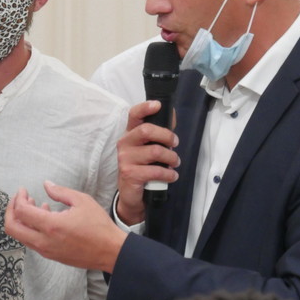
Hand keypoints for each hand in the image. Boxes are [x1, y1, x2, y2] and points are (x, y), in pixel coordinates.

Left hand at [5, 181, 127, 272]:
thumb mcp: (82, 201)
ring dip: (20, 220)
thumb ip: (60, 191)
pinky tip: (43, 217)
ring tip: (32, 205)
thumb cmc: (99, 226)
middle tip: (18, 199)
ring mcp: (46, 251)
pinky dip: (30, 228)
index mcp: (51, 226)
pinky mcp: (51, 256)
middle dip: (10, 211)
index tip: (23, 190)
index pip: (21, 211)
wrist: (111, 252)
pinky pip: (31, 241)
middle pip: (11, 227)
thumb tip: (46, 185)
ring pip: (20, 236)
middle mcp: (44, 241)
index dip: (18, 198)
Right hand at [115, 100, 179, 224]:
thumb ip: (159, 134)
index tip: (158, 105)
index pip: (133, 115)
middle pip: (146, 130)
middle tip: (175, 145)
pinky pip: (155, 170)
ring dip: (171, 158)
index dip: (145, 108)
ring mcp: (125, 159)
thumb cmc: (143, 167)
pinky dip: (168, 174)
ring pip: (155, 151)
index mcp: (130, 134)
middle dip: (167, 136)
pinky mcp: (130, 173)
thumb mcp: (149, 149)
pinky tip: (171, 176)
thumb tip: (172, 116)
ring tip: (174, 163)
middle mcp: (124, 144)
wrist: (131, 194)